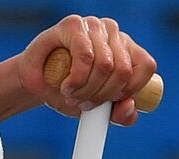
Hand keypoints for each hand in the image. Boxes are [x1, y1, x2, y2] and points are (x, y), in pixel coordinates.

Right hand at [16, 14, 157, 125]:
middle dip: (101, 97)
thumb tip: (128, 106)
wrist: (32, 80)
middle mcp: (113, 34)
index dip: (131, 90)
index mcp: (125, 49)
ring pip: (106, 66)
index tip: (110, 102)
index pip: (146, 66)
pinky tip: (66, 86)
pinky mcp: (75, 25)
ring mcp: (95, 26)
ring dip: (86, 90)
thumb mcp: (95, 107)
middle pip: (123, 71)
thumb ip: (117, 114)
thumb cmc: (64, 90)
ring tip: (71, 95)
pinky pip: (86, 56)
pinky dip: (76, 79)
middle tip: (83, 104)